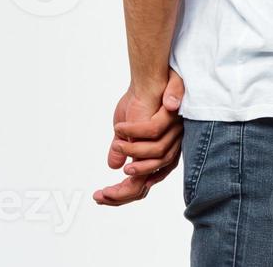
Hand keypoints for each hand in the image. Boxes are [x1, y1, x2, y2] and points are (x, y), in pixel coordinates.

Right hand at [92, 70, 185, 205]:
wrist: (150, 76)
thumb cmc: (141, 104)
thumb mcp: (126, 132)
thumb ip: (122, 150)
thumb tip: (114, 167)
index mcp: (160, 155)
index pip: (145, 185)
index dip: (124, 195)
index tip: (101, 197)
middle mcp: (169, 147)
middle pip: (151, 177)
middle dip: (124, 189)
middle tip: (102, 192)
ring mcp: (171, 132)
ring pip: (155, 155)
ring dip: (131, 151)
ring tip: (117, 143)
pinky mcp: (169, 115)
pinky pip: (152, 131)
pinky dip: (134, 130)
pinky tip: (120, 128)